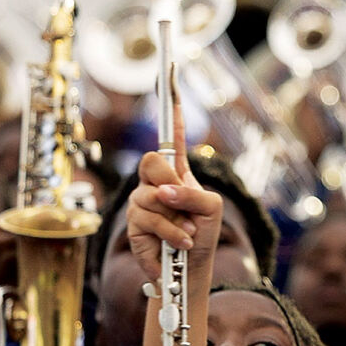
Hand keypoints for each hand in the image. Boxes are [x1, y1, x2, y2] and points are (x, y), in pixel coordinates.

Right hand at [126, 93, 223, 284]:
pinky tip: (180, 242)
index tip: (169, 74)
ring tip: (186, 233)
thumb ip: (192, 194)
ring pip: (151, 195)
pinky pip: (149, 217)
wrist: (189, 271)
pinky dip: (170, 231)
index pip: (172, 133)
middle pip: (152, 161)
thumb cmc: (203, 235)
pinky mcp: (134, 222)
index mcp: (178, 170)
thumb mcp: (211, 209)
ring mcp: (142, 200)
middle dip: (168, 182)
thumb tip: (164, 191)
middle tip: (179, 201)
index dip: (171, 106)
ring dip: (176, 218)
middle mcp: (156, 181)